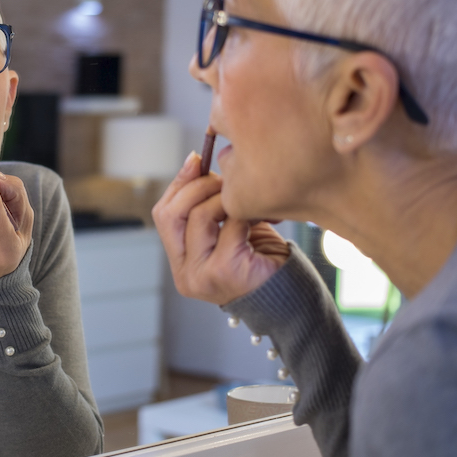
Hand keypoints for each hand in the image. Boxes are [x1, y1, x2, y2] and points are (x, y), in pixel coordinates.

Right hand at [152, 151, 290, 304]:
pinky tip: (261, 215)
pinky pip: (229, 225)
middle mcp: (184, 273)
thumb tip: (194, 161)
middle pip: (171, 215)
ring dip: (224, 198)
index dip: (178, 184)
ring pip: (198, 216)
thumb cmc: (262, 260)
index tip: (196, 160)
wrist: (292, 296)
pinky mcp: (223, 271)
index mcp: (181, 263)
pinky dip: (245, 214)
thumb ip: (209, 205)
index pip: (163, 215)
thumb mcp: (228, 229)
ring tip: (245, 199)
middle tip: (224, 179)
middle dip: (197, 187)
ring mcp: (200, 275)